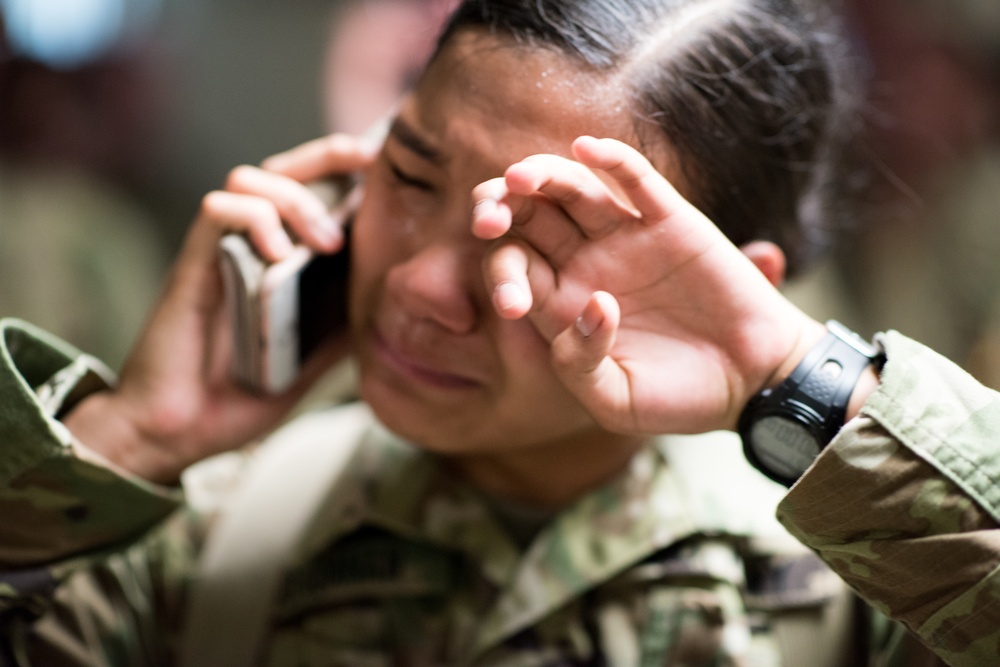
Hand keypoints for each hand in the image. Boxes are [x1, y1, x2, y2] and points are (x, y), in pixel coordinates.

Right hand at [64, 133, 378, 483]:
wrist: (184, 431)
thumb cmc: (244, 393)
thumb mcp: (315, 358)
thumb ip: (345, 323)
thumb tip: (392, 301)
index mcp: (281, 259)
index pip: (311, 190)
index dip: (346, 169)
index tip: (385, 167)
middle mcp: (250, 245)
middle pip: (283, 167)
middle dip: (328, 156)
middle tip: (367, 168)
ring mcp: (220, 251)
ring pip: (249, 177)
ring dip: (296, 198)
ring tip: (327, 244)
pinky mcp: (193, 264)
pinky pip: (217, 211)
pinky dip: (254, 219)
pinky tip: (278, 255)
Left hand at [472, 136, 824, 435]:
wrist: (751, 383)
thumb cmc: (678, 399)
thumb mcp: (616, 402)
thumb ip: (581, 366)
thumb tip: (591, 305)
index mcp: (561, 305)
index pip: (513, 270)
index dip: (499, 273)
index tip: (506, 300)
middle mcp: (586, 262)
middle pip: (530, 219)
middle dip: (501, 211)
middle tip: (485, 215)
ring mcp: (625, 238)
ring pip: (573, 190)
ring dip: (543, 177)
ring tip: (520, 178)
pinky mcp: (670, 220)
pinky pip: (636, 180)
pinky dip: (613, 160)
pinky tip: (588, 149)